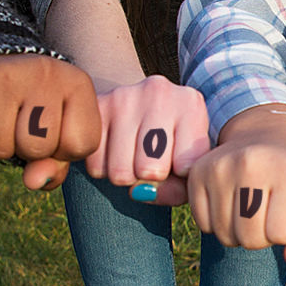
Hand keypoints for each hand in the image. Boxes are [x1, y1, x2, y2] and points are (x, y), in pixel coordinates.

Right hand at [0, 54, 101, 190]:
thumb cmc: (32, 106)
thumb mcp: (57, 128)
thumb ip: (56, 163)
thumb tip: (35, 182)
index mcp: (77, 83)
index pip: (82, 144)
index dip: (64, 150)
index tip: (54, 130)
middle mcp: (44, 74)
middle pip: (39, 149)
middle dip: (27, 149)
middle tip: (21, 123)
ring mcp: (5, 77)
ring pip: (0, 149)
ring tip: (0, 118)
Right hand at [89, 75, 210, 189]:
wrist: (141, 103)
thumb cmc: (174, 140)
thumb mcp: (190, 160)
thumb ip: (179, 188)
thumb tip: (141, 193)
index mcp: (190, 103)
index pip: (185, 166)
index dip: (180, 176)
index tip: (180, 161)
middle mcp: (157, 93)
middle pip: (149, 170)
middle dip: (150, 178)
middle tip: (153, 160)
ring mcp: (123, 98)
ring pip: (119, 172)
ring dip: (127, 176)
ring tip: (135, 156)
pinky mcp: (96, 108)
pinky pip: (96, 166)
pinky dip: (105, 168)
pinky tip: (116, 150)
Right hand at [186, 105, 285, 253]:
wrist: (265, 134)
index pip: (282, 234)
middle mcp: (255, 161)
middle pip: (250, 239)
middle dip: (261, 237)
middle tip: (267, 214)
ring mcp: (223, 165)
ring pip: (225, 235)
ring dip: (238, 232)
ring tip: (249, 208)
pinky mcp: (199, 171)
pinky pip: (203, 224)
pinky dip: (216, 222)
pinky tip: (230, 202)